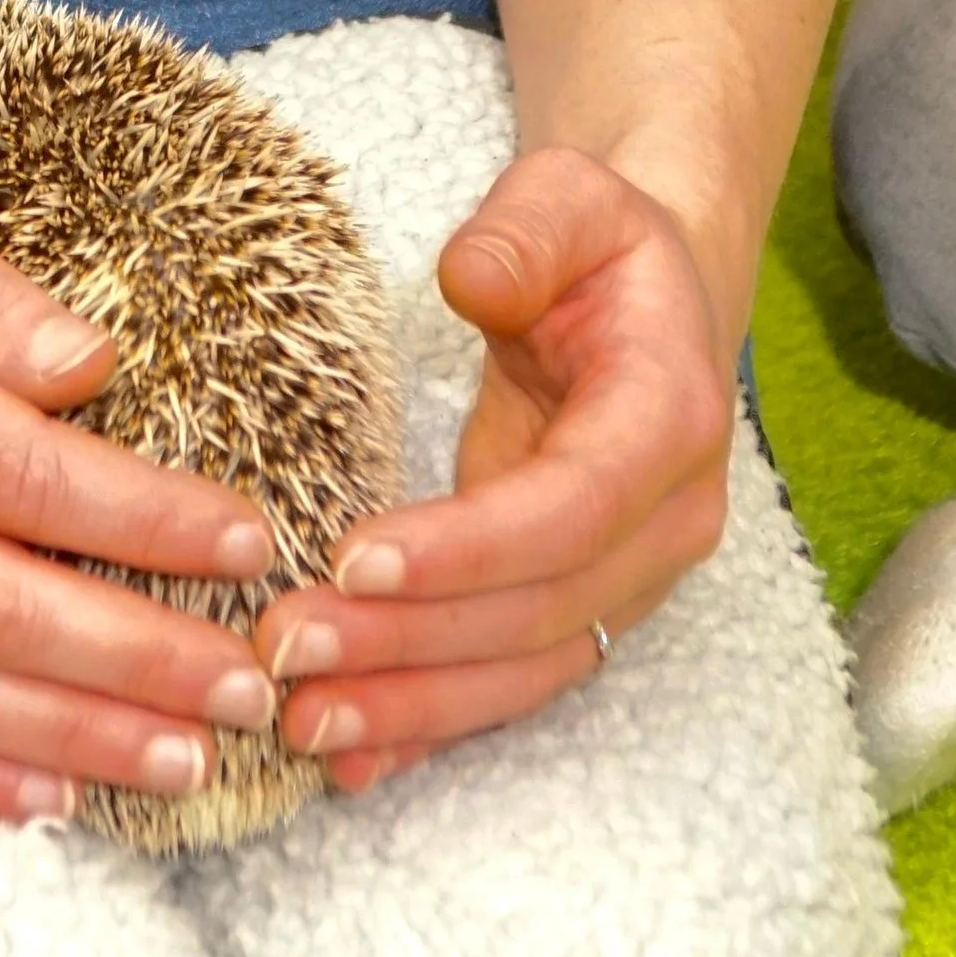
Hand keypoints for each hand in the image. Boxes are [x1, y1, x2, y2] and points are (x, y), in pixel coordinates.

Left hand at [251, 145, 734, 792]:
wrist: (656, 300)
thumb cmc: (600, 245)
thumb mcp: (569, 197)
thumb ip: (526, 231)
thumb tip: (471, 279)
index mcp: (669, 418)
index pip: (571, 508)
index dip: (468, 548)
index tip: (355, 559)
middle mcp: (664, 522)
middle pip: (539, 610)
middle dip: (411, 641)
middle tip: (286, 651)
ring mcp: (628, 578)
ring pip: (523, 668)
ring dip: (412, 704)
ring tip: (298, 720)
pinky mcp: (579, 605)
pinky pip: (507, 682)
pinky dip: (429, 725)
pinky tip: (347, 759)